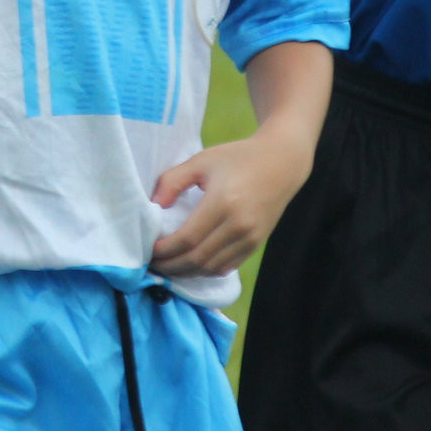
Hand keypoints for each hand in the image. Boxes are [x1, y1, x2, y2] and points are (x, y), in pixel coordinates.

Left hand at [149, 131, 313, 277]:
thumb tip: (154, 207)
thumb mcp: (201, 160)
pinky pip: (226, 267)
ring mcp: (250, 238)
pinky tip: (189, 265)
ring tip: (167, 267)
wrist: (282, 162)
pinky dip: (205, 271)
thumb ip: (173, 181)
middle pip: (197, 259)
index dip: (165, 250)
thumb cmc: (238, 158)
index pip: (187, 239)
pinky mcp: (256, 244)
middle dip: (170, 266)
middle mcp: (239, 225)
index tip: (148, 251)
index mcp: (223, 202)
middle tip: (152, 264)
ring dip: (185, 272)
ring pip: (211, 268)